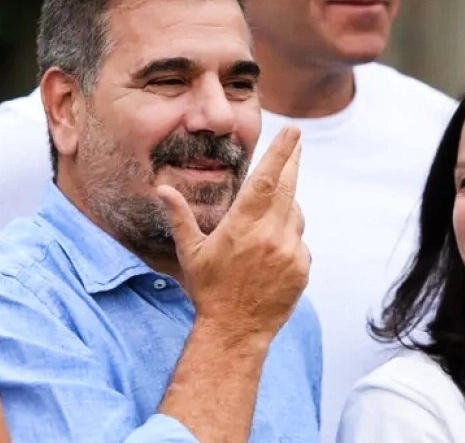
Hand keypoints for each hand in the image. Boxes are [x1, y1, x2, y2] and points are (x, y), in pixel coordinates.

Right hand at [157, 126, 308, 344]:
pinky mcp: (302, 268)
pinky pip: (299, 242)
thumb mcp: (191, 252)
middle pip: (288, 187)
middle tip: (296, 143)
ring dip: (286, 206)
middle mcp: (270, 234)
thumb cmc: (209, 290)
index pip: (266, 180)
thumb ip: (180, 216)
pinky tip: (271, 252)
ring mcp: (290, 252)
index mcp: (243, 225)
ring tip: (265, 220)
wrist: (235, 331)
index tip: (292, 133)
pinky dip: (289, 237)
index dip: (280, 153)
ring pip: (295, 214)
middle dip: (292, 162)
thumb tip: (162, 189)